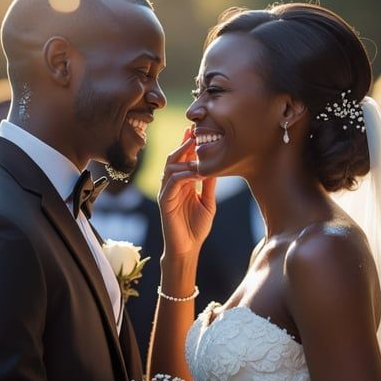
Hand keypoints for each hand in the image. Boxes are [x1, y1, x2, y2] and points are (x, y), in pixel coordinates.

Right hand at [158, 128, 216, 255]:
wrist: (187, 248)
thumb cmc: (196, 227)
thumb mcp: (208, 201)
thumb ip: (209, 184)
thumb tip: (215, 165)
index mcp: (182, 184)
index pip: (183, 160)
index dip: (188, 145)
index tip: (196, 131)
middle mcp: (172, 186)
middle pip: (174, 159)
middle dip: (183, 145)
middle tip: (194, 132)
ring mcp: (166, 193)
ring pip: (170, 168)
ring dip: (183, 157)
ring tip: (195, 147)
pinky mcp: (164, 202)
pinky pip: (171, 183)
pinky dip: (183, 175)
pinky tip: (194, 171)